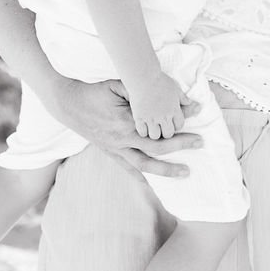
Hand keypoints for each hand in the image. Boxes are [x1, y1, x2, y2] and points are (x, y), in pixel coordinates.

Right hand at [49, 76, 200, 176]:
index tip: (197, 114)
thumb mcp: (117, 85)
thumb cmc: (94, 92)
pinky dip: (143, 178)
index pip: (158, 126)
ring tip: (186, 173)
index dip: (179, 122)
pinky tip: (154, 185)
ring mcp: (115, 150)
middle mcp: (122, 140)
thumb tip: (163, 94)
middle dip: (180, 146)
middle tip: (200, 143)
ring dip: (166, 170)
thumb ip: (137, 92)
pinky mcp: (110, 153)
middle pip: (156, 149)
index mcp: (125, 122)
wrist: (68, 104)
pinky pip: (128, 169)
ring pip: (144, 165)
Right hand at [128, 70, 187, 139]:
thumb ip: (182, 98)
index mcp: (174, 109)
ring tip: (151, 128)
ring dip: (154, 133)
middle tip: (161, 127)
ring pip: (155, 135)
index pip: (179, 125)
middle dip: (166, 132)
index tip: (171, 122)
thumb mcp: (175, 87)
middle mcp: (164, 116)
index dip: (176, 125)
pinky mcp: (139, 117)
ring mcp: (151, 118)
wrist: (143, 77)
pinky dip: (143, 131)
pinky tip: (142, 125)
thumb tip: (190, 102)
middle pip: (168, 133)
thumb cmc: (159, 80)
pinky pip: (142, 132)